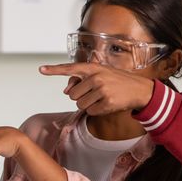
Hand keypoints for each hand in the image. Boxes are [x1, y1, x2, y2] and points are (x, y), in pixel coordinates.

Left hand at [39, 62, 154, 115]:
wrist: (140, 89)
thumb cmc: (116, 81)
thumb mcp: (100, 74)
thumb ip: (80, 80)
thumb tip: (66, 91)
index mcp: (93, 68)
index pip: (70, 68)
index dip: (54, 70)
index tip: (41, 69)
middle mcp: (96, 78)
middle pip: (72, 95)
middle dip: (80, 96)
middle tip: (94, 93)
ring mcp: (102, 90)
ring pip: (80, 105)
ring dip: (88, 105)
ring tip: (101, 98)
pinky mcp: (107, 103)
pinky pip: (90, 112)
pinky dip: (96, 111)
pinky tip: (106, 104)